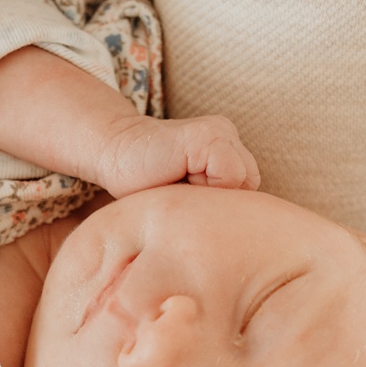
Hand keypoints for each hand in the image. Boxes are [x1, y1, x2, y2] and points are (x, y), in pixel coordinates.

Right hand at [90, 113, 261, 197]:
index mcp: (229, 150)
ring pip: (243, 181)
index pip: (248, 192)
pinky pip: (230, 174)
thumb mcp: (191, 198)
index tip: (188, 197)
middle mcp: (229, 136)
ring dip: (210, 192)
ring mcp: (221, 132)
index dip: (220, 205)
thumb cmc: (145, 184)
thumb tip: (243, 234)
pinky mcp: (209, 135)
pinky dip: (205, 185)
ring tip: (179, 182)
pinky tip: (177, 174)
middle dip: (220, 199)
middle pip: (250, 187)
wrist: (114, 155)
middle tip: (183, 189)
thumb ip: (218, 203)